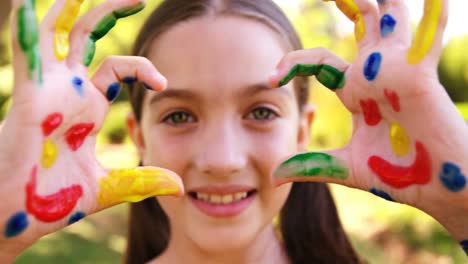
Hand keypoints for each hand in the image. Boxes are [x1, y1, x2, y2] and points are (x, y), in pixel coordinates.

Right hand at [0, 0, 182, 255]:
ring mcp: (48, 88)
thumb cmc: (56, 199)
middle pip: (89, 37)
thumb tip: (181, 186)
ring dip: (76, 5)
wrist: (20, 217)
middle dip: (111, 12)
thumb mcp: (109, 186)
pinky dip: (27, 24)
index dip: (143, 68)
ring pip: (61, 31)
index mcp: (88, 105)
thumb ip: (143, 180)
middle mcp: (68, 89)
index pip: (119, 68)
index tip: (164, 84)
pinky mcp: (30, 95)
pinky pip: (27, 49)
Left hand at [269, 0, 467, 252]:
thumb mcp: (346, 166)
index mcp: (356, 91)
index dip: (293, 64)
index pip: (319, 63)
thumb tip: (275, 176)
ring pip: (389, 20)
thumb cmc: (397, 174)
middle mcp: (375, 74)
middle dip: (350, 6)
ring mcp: (397, 70)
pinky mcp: (419, 75)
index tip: (269, 79)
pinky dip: (432, 16)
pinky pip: (426, 38)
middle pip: (360, 27)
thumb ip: (311, 165)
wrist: (434, 188)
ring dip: (380, 2)